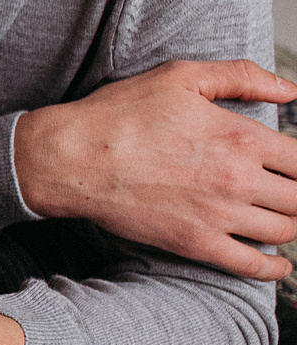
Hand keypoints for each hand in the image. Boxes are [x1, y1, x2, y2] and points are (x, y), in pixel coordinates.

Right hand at [15, 60, 296, 279]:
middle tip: (287, 192)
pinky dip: (272, 268)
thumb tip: (289, 91)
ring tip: (280, 218)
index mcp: (241, 136)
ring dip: (289, 224)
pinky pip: (251, 264)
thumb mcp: (181, 77)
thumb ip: (241, 77)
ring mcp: (218, 214)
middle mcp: (238, 178)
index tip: (293, 167)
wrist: (71, 158)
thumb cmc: (119, 114)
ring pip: (284, 229)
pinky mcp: (195, 243)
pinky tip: (277, 263)